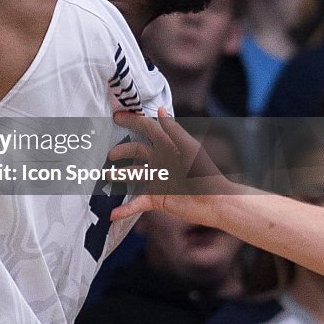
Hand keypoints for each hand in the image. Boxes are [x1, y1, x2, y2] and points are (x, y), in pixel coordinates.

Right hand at [107, 107, 234, 221]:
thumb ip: (174, 131)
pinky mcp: (157, 199)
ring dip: (118, 176)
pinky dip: (125, 208)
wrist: (216, 204)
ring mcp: (158, 181)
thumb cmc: (207, 175)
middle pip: (136, 151)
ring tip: (107, 176)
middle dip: (121, 151)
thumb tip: (160, 110)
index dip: (133, 122)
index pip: (148, 130)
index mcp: (169, 147)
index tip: (116, 118)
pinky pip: (137, 203)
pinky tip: (113, 213)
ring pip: (133, 175)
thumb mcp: (190, 150)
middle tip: (110, 155)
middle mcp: (161, 162)